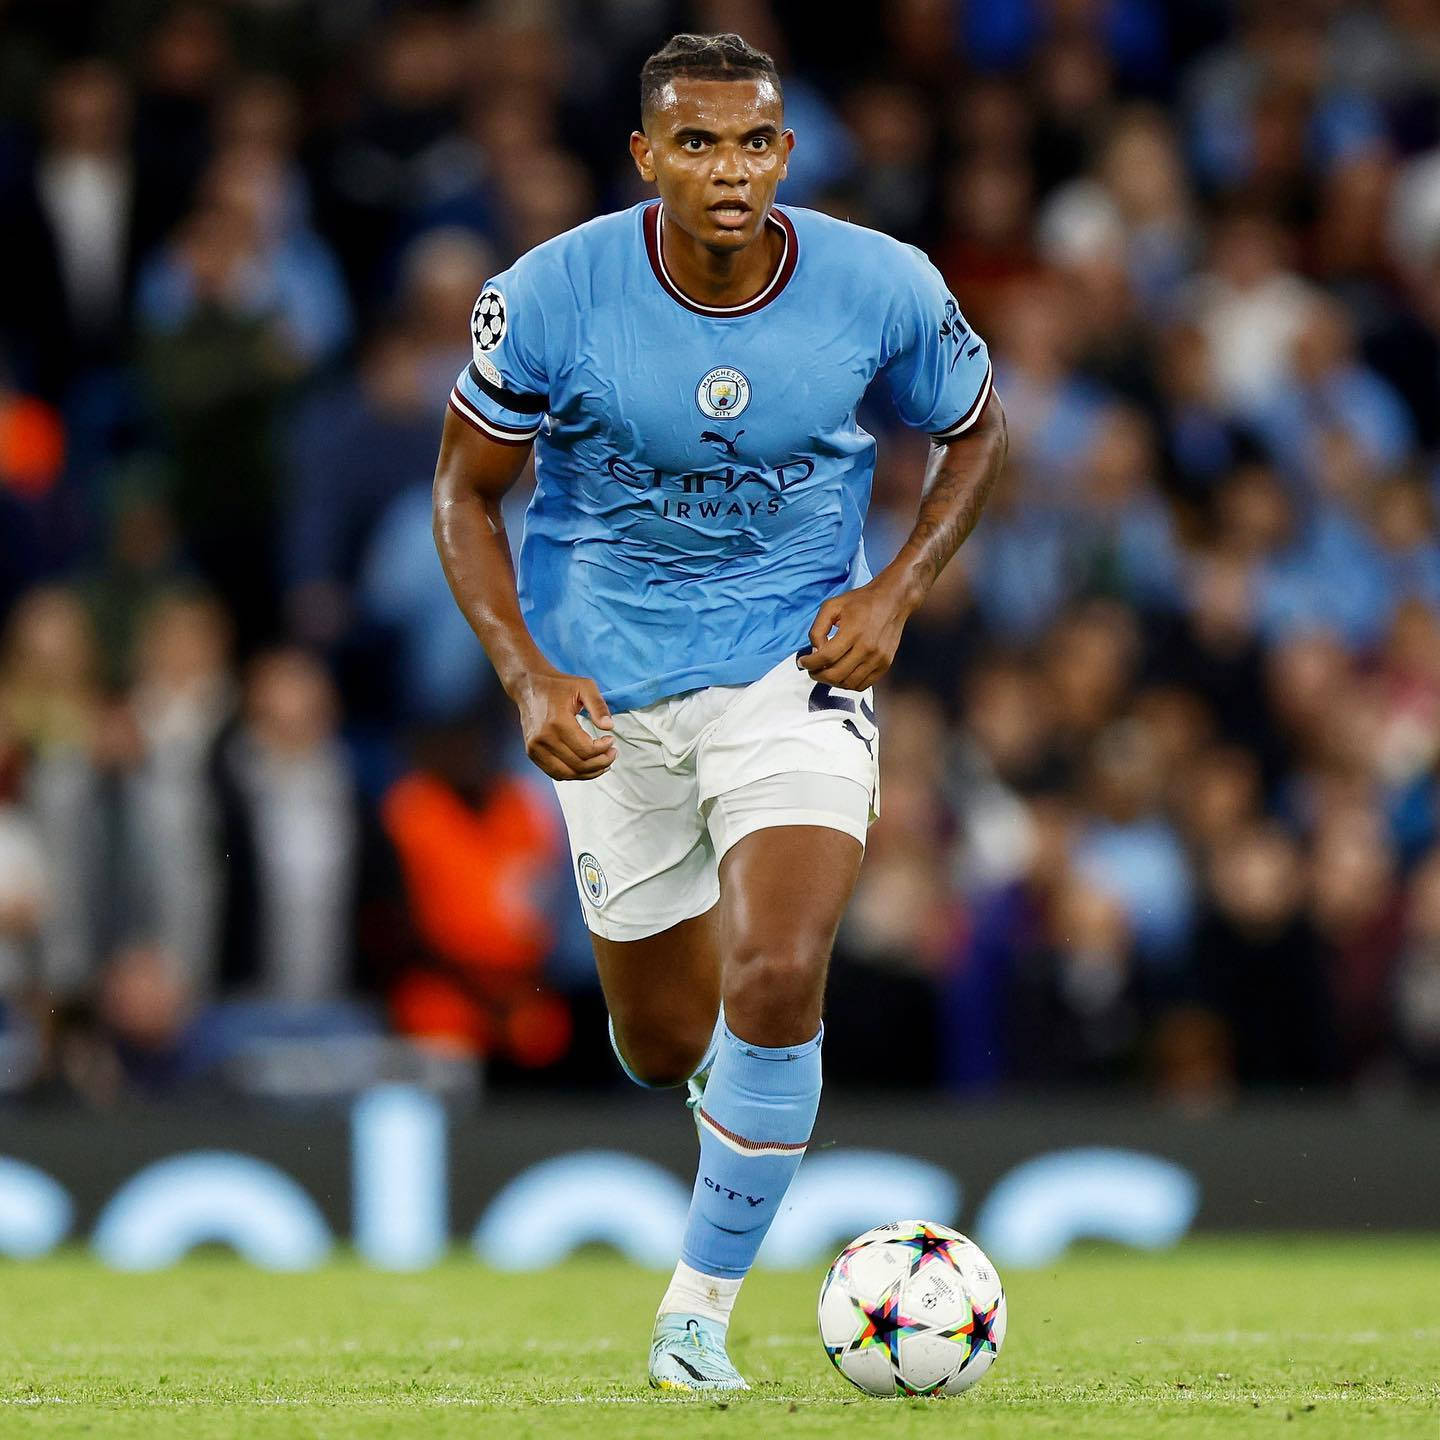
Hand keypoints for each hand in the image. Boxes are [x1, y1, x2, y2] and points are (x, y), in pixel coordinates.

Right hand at [512, 670, 615, 780]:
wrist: (529, 686)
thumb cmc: (558, 685)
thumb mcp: (584, 686)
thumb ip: (598, 706)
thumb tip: (609, 726)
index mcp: (557, 722)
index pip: (586, 750)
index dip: (604, 750)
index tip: (611, 740)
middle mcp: (543, 738)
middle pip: (578, 765)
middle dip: (601, 763)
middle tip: (612, 754)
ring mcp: (535, 748)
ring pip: (567, 774)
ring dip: (588, 773)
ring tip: (602, 764)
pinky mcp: (532, 752)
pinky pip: (555, 773)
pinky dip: (573, 774)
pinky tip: (585, 766)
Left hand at [798, 573, 914, 691]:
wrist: (892, 601)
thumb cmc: (861, 602)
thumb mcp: (832, 606)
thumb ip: (818, 629)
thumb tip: (815, 651)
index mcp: (852, 632)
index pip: (826, 657)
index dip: (809, 663)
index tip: (802, 662)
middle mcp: (867, 648)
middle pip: (836, 674)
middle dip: (818, 675)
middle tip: (812, 670)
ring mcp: (878, 659)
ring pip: (848, 683)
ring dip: (832, 682)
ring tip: (826, 672)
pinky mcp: (885, 664)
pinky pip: (863, 684)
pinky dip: (848, 684)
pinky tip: (842, 674)